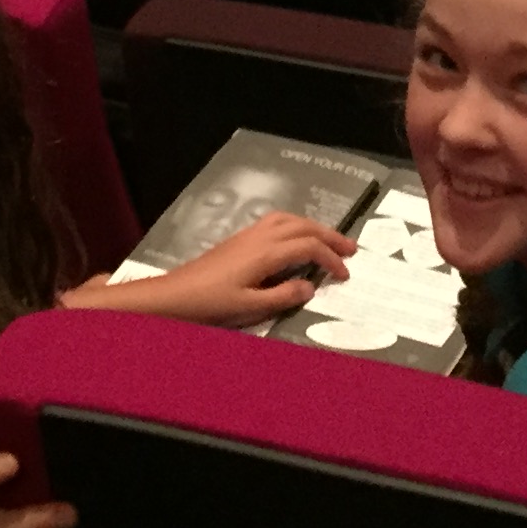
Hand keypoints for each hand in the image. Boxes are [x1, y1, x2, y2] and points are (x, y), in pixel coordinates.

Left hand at [138, 211, 357, 325]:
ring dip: (312, 226)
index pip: (309, 248)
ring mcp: (248, 235)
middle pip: (303, 226)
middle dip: (330, 235)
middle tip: (351, 248)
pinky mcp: (239, 239)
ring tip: (327, 239)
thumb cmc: (211, 303)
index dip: (331, 259)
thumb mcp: (250, 307)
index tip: (344, 274)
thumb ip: (283, 296)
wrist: (175, 295)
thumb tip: (311, 286)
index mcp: (267, 253)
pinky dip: (295, 225)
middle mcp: (260, 237)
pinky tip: (295, 238)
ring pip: (289, 219)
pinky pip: (276, 221)